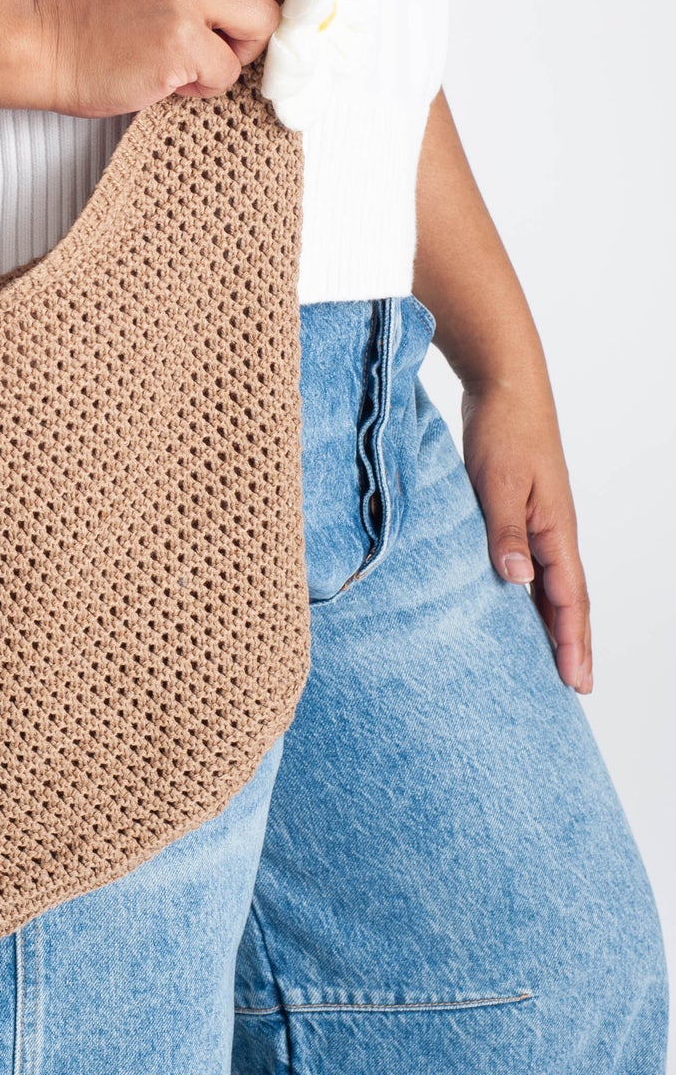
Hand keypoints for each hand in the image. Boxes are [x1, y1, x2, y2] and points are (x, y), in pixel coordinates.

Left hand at [461, 380, 592, 692]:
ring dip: (555, 623)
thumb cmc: (503, 429)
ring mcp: (543, 522)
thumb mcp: (496, 482)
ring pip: (554, 585)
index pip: (569, 599)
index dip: (571, 641)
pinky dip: (534, 593)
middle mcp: (556, 532)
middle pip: (570, 600)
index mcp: (556, 530)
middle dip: (574, 644)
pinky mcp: (524, 511)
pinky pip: (535, 564)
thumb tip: (518, 580)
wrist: (506, 386)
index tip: (575, 681)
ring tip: (554, 661)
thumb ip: (505, 531)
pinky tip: (520, 605)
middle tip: (577, 688)